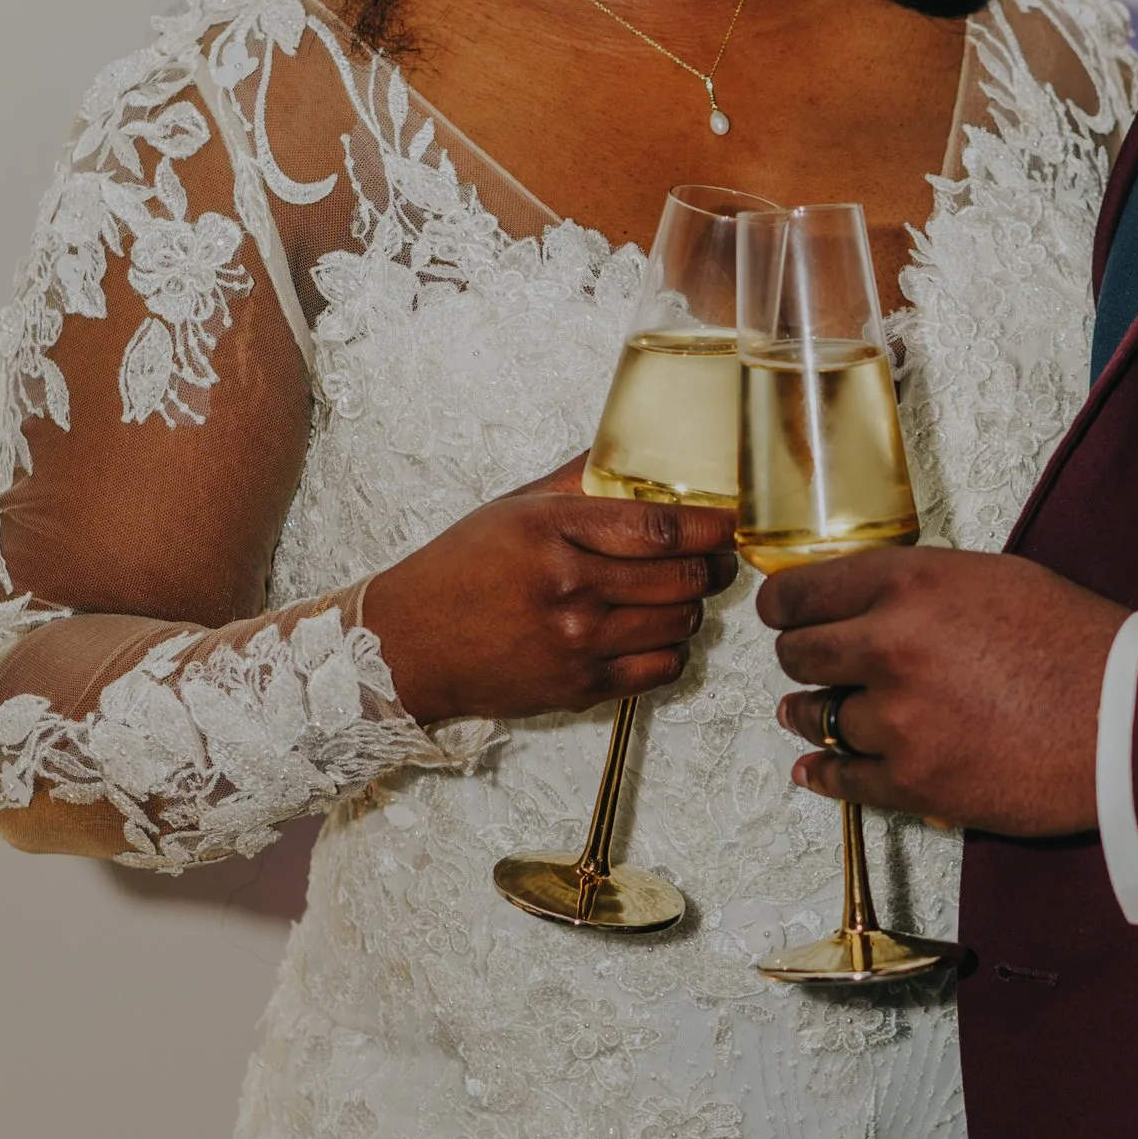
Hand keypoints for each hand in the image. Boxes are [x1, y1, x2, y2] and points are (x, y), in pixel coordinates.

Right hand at [362, 458, 737, 723]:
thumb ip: (573, 482)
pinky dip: (671, 649)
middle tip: (714, 558)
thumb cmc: (457, 573)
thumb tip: (627, 452)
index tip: (729, 521)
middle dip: (712, 566)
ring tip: (678, 593)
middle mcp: (570, 587)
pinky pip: (663, 668)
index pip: (661, 526)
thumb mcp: (510, 509)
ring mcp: (578, 642)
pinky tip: (653, 633)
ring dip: (692, 607)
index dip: (711, 525)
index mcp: (552, 532)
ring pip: (681, 622)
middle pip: (683, 577)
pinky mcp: (581, 686)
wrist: (408, 646)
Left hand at [760, 547, 1122, 834]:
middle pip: (800, 652)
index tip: (781, 612)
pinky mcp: (914, 781)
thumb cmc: (1080, 645)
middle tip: (805, 661)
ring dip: (811, 714)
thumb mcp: (996, 580)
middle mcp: (890, 646)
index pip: (807, 590)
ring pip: (816, 717)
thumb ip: (925, 587)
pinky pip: (843, 778)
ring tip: (807, 713)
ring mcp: (897, 719)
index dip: (784, 604)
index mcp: (911, 584)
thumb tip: (877, 602)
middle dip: (800, 656)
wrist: (1128, 721)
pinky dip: (823, 773)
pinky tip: (812, 769)